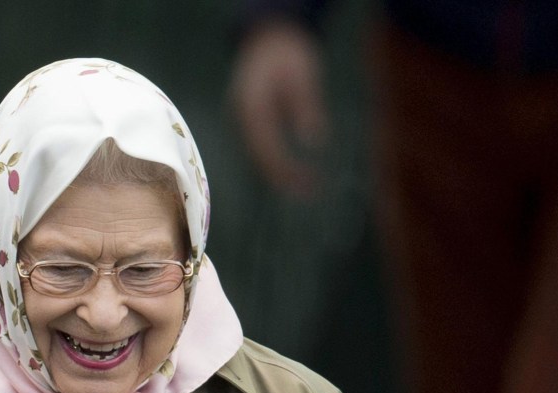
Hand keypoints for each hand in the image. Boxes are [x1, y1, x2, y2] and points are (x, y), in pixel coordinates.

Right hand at [230, 19, 327, 195]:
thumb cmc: (287, 52)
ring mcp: (243, 121)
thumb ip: (306, 105)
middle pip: (261, 157)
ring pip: (260, 156)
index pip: (267, 148)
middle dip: (284, 178)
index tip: (306, 183)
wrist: (267, 36)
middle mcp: (242, 118)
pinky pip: (262, 148)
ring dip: (281, 173)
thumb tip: (315, 140)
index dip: (285, 169)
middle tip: (311, 192)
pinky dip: (277, 162)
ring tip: (307, 188)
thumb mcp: (303, 74)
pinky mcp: (250, 123)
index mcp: (251, 107)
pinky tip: (294, 172)